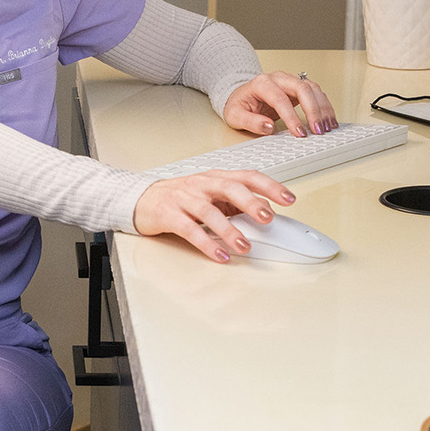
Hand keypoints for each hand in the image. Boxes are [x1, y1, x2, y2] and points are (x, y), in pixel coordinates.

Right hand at [133, 170, 294, 263]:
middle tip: (268, 218)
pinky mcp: (168, 215)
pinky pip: (190, 230)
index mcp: (215, 177)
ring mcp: (184, 199)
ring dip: (229, 230)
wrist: (140, 200)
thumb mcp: (209, 195)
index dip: (269, 186)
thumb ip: (234, 203)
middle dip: (251, 203)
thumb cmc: (179, 198)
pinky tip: (220, 254)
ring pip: (210, 212)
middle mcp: (201, 185)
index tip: (289, 198)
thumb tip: (263, 214)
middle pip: (230, 188)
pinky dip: (206, 243)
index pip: (246, 176)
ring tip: (244, 246)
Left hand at [223, 72, 336, 137]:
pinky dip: (324, 106)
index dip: (291, 116)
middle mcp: (278, 78)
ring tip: (327, 127)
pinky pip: (316, 93)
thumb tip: (268, 127)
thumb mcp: (235, 116)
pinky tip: (329, 120)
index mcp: (262, 83)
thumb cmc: (239, 105)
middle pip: (302, 88)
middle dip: (313, 110)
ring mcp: (290, 81)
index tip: (299, 132)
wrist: (241, 96)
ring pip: (313, 89)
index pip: (280, 99)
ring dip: (323, 108)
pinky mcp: (298, 87)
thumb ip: (251, 122)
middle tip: (318, 130)